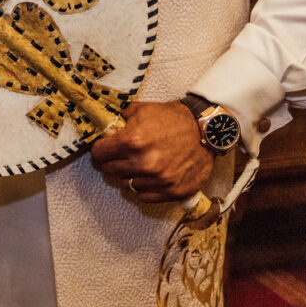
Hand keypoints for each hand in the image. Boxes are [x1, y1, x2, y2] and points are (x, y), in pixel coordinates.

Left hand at [90, 100, 214, 202]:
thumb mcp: (141, 110)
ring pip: (126, 184)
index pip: (99, 153)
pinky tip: (148, 176)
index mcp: (132, 142)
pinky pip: (144, 196)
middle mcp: (144, 163)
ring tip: (135, 166)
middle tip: (116, 158)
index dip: (98, 150)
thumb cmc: (173, 118)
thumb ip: (119, 121)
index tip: (101, 150)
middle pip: (109, 170)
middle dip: (110, 162)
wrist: (206, 130)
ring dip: (127, 176)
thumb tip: (105, 129)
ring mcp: (159, 179)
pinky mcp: (173, 191)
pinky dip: (143, 187)